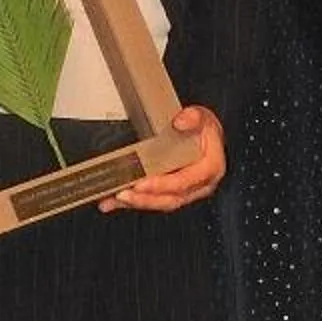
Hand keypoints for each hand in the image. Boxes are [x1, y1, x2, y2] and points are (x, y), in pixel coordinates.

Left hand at [104, 104, 226, 211]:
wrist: (204, 136)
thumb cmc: (204, 130)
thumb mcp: (203, 118)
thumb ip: (194, 118)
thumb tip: (181, 121)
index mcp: (209, 170)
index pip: (184, 182)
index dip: (163, 185)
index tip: (143, 184)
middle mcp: (198, 186)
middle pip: (170, 199)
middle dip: (144, 199)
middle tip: (123, 194)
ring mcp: (184, 192)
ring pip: (159, 203)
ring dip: (135, 203)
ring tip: (114, 198)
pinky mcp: (170, 193)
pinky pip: (150, 200)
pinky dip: (130, 202)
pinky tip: (112, 201)